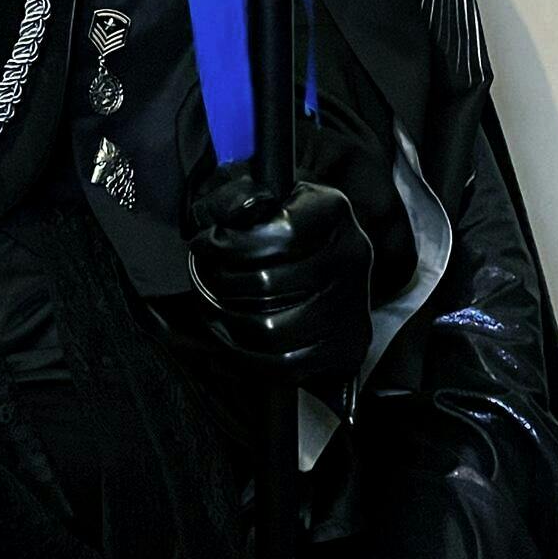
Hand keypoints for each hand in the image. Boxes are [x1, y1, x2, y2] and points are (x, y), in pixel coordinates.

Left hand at [186, 167, 373, 384]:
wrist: (329, 256)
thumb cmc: (287, 223)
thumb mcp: (266, 195)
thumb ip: (235, 199)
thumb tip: (214, 218)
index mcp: (331, 210)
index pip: (280, 234)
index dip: (232, 243)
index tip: (204, 245)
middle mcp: (351, 255)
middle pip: (269, 284)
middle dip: (222, 283)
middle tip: (204, 278)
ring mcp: (353, 305)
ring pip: (272, 329)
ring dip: (228, 321)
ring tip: (212, 306)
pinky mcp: (347, 346)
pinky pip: (285, 363)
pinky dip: (247, 355)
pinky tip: (231, 335)